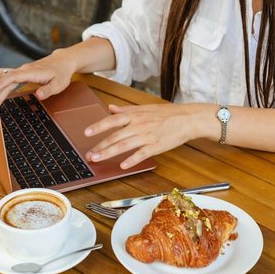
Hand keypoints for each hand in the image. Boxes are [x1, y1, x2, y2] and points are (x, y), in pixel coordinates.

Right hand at [0, 50, 75, 104]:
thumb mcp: (59, 84)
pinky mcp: (21, 73)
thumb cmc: (61, 73)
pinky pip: (7, 78)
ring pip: (4, 78)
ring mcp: (21, 71)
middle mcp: (23, 70)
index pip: (12, 77)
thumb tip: (39, 95)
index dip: (1, 84)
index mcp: (31, 72)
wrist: (62, 61)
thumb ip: (48, 90)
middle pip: (4, 79)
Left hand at [84, 101, 206, 168]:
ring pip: (124, 145)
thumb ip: (126, 110)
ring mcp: (147, 136)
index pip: (112, 120)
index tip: (86, 132)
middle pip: (115, 136)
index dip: (98, 126)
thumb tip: (111, 108)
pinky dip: (131, 160)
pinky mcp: (156, 146)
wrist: (187, 118)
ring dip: (109, 153)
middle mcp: (138, 125)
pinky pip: (141, 153)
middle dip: (100, 145)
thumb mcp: (145, 108)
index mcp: (135, 115)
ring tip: (97, 159)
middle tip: (89, 154)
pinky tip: (122, 165)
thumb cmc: (166, 113)